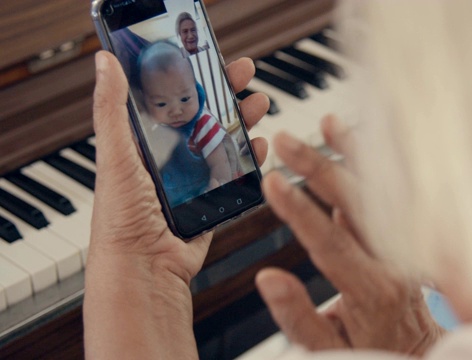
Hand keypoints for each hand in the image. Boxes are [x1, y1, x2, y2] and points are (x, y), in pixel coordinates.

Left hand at [84, 51, 268, 358]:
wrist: (144, 267)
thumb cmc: (122, 217)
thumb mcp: (116, 155)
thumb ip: (112, 109)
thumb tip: (105, 62)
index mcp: (142, 145)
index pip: (169, 100)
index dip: (190, 77)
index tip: (209, 58)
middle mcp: (167, 160)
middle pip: (202, 118)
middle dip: (225, 94)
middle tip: (244, 74)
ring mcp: (191, 181)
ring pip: (222, 143)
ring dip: (242, 122)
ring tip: (259, 105)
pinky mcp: (210, 201)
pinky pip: (234, 175)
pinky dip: (249, 159)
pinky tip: (258, 145)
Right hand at [257, 116, 444, 355]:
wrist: (419, 351)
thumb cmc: (372, 348)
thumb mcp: (328, 348)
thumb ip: (297, 317)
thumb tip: (268, 279)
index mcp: (372, 290)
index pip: (329, 241)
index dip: (299, 210)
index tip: (272, 182)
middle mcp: (394, 261)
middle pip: (355, 204)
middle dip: (318, 168)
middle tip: (286, 142)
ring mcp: (407, 245)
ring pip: (381, 191)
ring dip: (354, 155)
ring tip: (328, 125)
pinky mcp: (411, 236)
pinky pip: (398, 192)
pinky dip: (380, 164)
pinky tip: (361, 141)